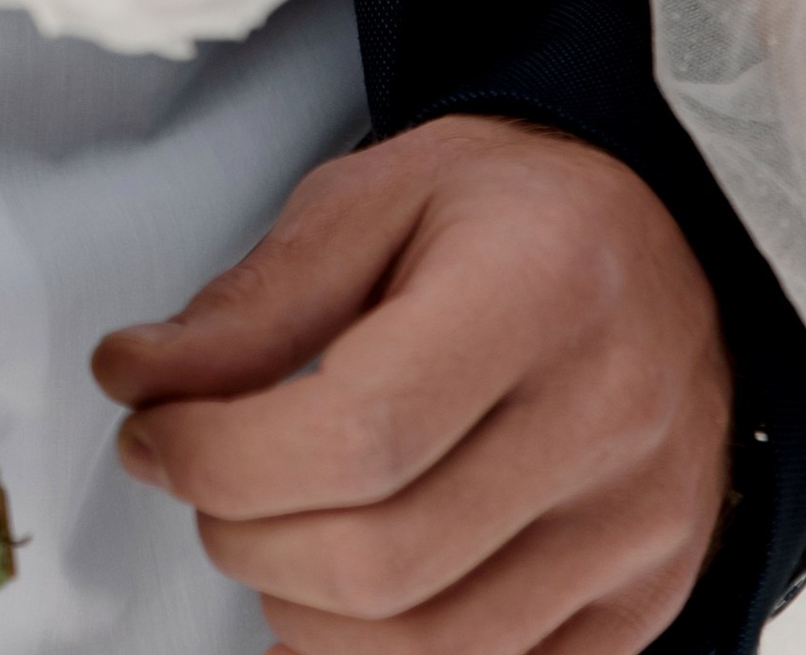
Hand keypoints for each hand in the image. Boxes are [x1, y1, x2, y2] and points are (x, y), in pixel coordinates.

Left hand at [94, 114, 731, 654]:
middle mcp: (608, 414)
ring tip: (275, 535)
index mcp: (540, 285)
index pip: (359, 433)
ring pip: (431, 649)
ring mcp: (638, 521)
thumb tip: (138, 380)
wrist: (667, 236)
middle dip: (246, 536)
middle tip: (207, 481)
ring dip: (304, 617)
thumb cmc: (517, 209)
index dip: (222, 456)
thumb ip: (257, 298)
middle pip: (383, 560)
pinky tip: (347, 606)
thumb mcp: (376, 196)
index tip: (155, 435)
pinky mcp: (646, 595)